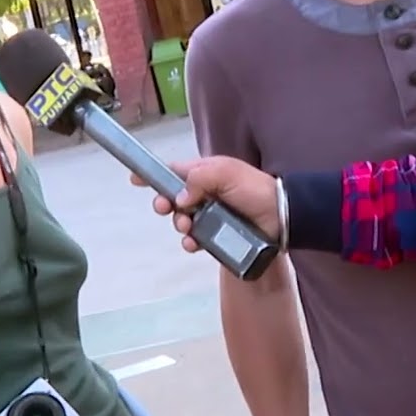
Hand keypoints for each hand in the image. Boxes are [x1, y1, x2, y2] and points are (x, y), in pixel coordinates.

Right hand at [129, 156, 280, 250]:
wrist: (281, 216)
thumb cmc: (254, 189)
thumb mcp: (226, 173)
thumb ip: (199, 179)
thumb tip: (179, 198)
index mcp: (206, 174)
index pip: (174, 172)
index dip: (154, 175)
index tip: (135, 180)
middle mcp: (204, 194)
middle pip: (172, 198)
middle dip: (164, 203)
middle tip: (164, 208)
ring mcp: (210, 215)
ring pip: (182, 221)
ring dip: (179, 224)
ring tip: (187, 226)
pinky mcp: (217, 236)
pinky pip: (195, 240)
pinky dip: (191, 242)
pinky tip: (193, 243)